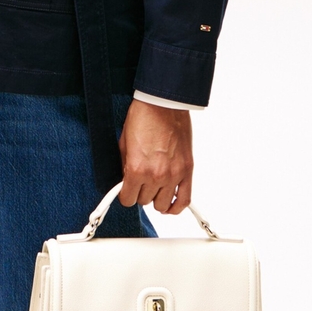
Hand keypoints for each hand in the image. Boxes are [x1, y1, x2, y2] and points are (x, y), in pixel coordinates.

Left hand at [117, 99, 193, 213]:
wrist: (163, 103)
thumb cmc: (144, 117)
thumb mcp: (124, 143)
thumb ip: (125, 166)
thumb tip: (126, 180)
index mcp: (136, 169)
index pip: (128, 199)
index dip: (125, 195)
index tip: (126, 191)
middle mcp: (155, 175)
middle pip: (145, 201)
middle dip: (140, 192)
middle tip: (141, 181)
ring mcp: (173, 174)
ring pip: (162, 204)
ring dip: (157, 197)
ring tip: (155, 187)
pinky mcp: (187, 170)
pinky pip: (184, 200)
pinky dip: (176, 206)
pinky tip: (170, 204)